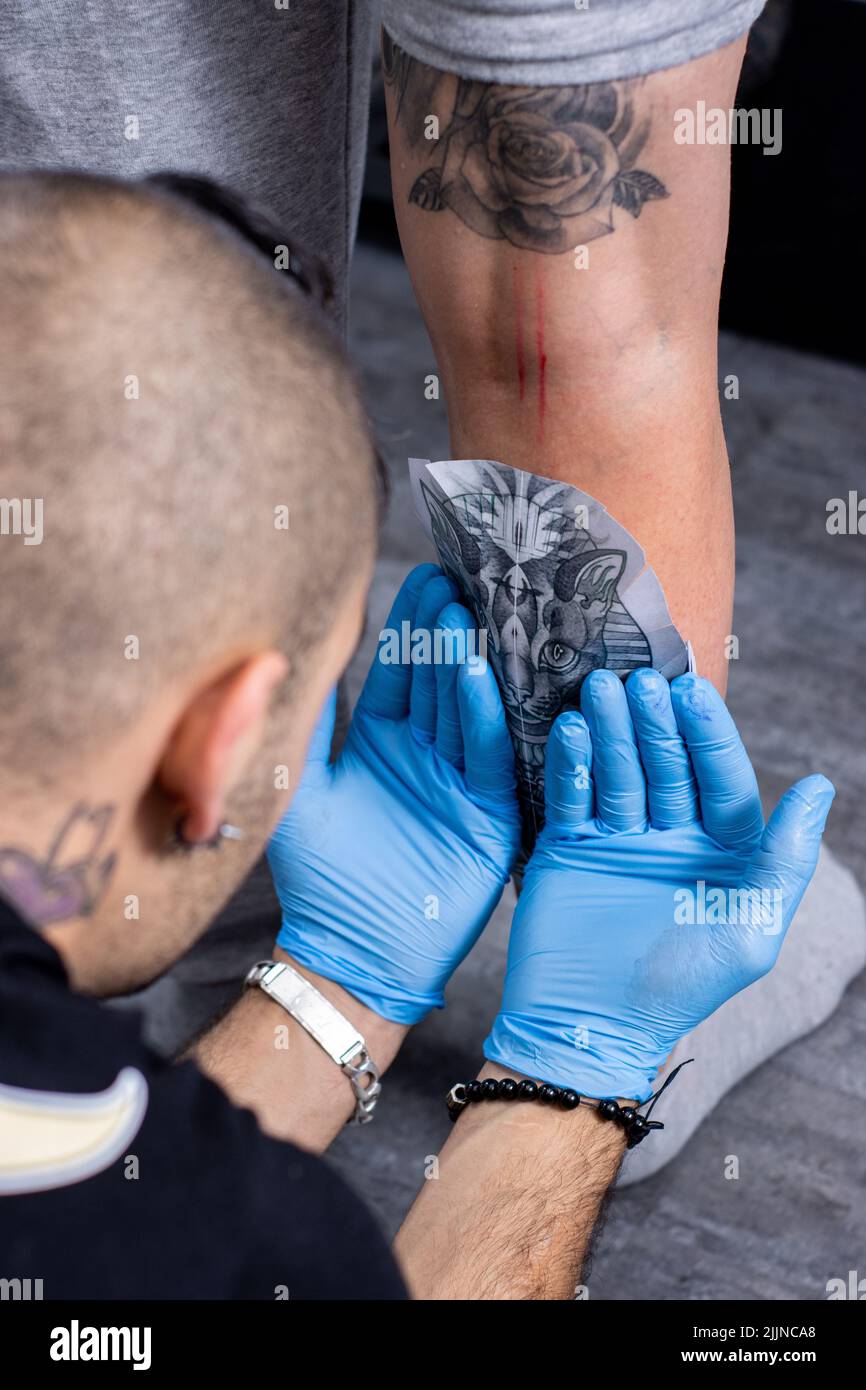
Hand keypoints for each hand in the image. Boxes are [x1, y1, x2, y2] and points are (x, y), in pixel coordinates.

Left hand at [269, 564, 521, 1023]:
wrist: (354, 954)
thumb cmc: (318, 878)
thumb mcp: (299, 789)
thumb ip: (300, 724)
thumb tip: (283, 651)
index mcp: (384, 744)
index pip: (401, 672)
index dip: (409, 629)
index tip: (420, 579)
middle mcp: (426, 756)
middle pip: (440, 681)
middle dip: (445, 631)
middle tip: (455, 577)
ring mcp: (460, 784)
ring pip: (467, 710)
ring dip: (467, 663)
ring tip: (467, 611)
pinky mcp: (488, 816)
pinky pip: (487, 758)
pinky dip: (484, 718)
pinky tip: (479, 675)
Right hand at [485, 668, 834, 1100]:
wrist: (588, 1028)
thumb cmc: (680, 988)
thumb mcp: (749, 929)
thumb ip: (784, 858)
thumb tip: (820, 785)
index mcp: (721, 850)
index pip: (721, 777)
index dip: (708, 734)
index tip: (693, 691)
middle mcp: (671, 835)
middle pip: (666, 764)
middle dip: (654, 722)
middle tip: (641, 680)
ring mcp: (618, 838)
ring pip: (619, 770)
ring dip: (610, 730)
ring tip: (601, 689)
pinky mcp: (570, 846)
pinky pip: (573, 795)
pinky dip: (571, 762)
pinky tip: (572, 728)